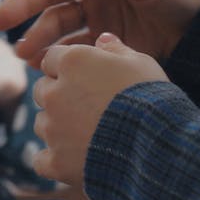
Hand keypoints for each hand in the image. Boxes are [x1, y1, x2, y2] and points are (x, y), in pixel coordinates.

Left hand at [32, 32, 168, 185]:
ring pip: (42, 123)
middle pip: (42, 89)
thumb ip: (116, 50)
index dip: (68, 67)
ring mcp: (53, 129)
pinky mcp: (56, 161)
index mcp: (72, 62)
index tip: (85, 77)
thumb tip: (102, 39)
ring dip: (58, 127)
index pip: (53, 58)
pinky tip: (73, 160)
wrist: (157, 144)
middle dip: (59, 95)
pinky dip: (54, 159)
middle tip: (88, 106)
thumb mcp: (141, 64)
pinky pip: (41, 160)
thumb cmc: (151, 98)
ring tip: (88, 134)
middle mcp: (54, 92)